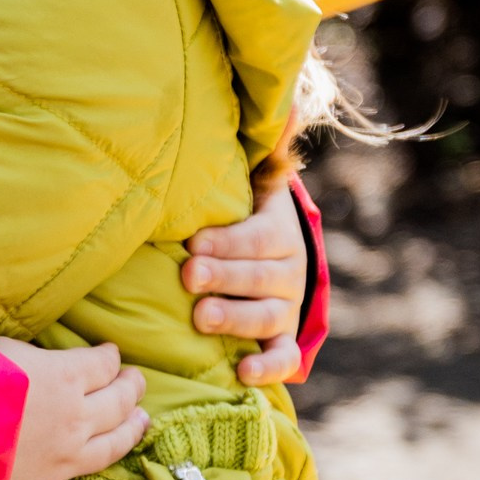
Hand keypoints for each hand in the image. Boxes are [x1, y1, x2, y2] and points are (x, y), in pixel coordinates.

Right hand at [0, 338, 145, 479]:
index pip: (101, 365)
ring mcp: (63, 464)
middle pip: (117, 404)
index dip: (109, 358)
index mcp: (64, 378)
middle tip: (136, 383)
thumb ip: (30, 357)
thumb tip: (43, 363)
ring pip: (111, 448)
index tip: (111, 355)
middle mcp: (74, 421)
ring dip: (131, 433)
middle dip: (130, 390)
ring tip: (142, 422)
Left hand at [182, 169, 307, 385]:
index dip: (228, 242)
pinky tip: (243, 374)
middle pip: (260, 277)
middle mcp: (290, 271)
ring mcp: (287, 308)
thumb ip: (263, 152)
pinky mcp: (282, 339)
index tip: (194, 244)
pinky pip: (284, 358)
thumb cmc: (240, 217)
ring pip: (268, 316)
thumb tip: (286, 105)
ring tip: (201, 317)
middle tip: (189, 276)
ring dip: (236, 318)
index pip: (258, 237)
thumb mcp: (252, 183)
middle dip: (224, 277)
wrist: (267, 257)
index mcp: (281, 232)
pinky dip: (268, 369)